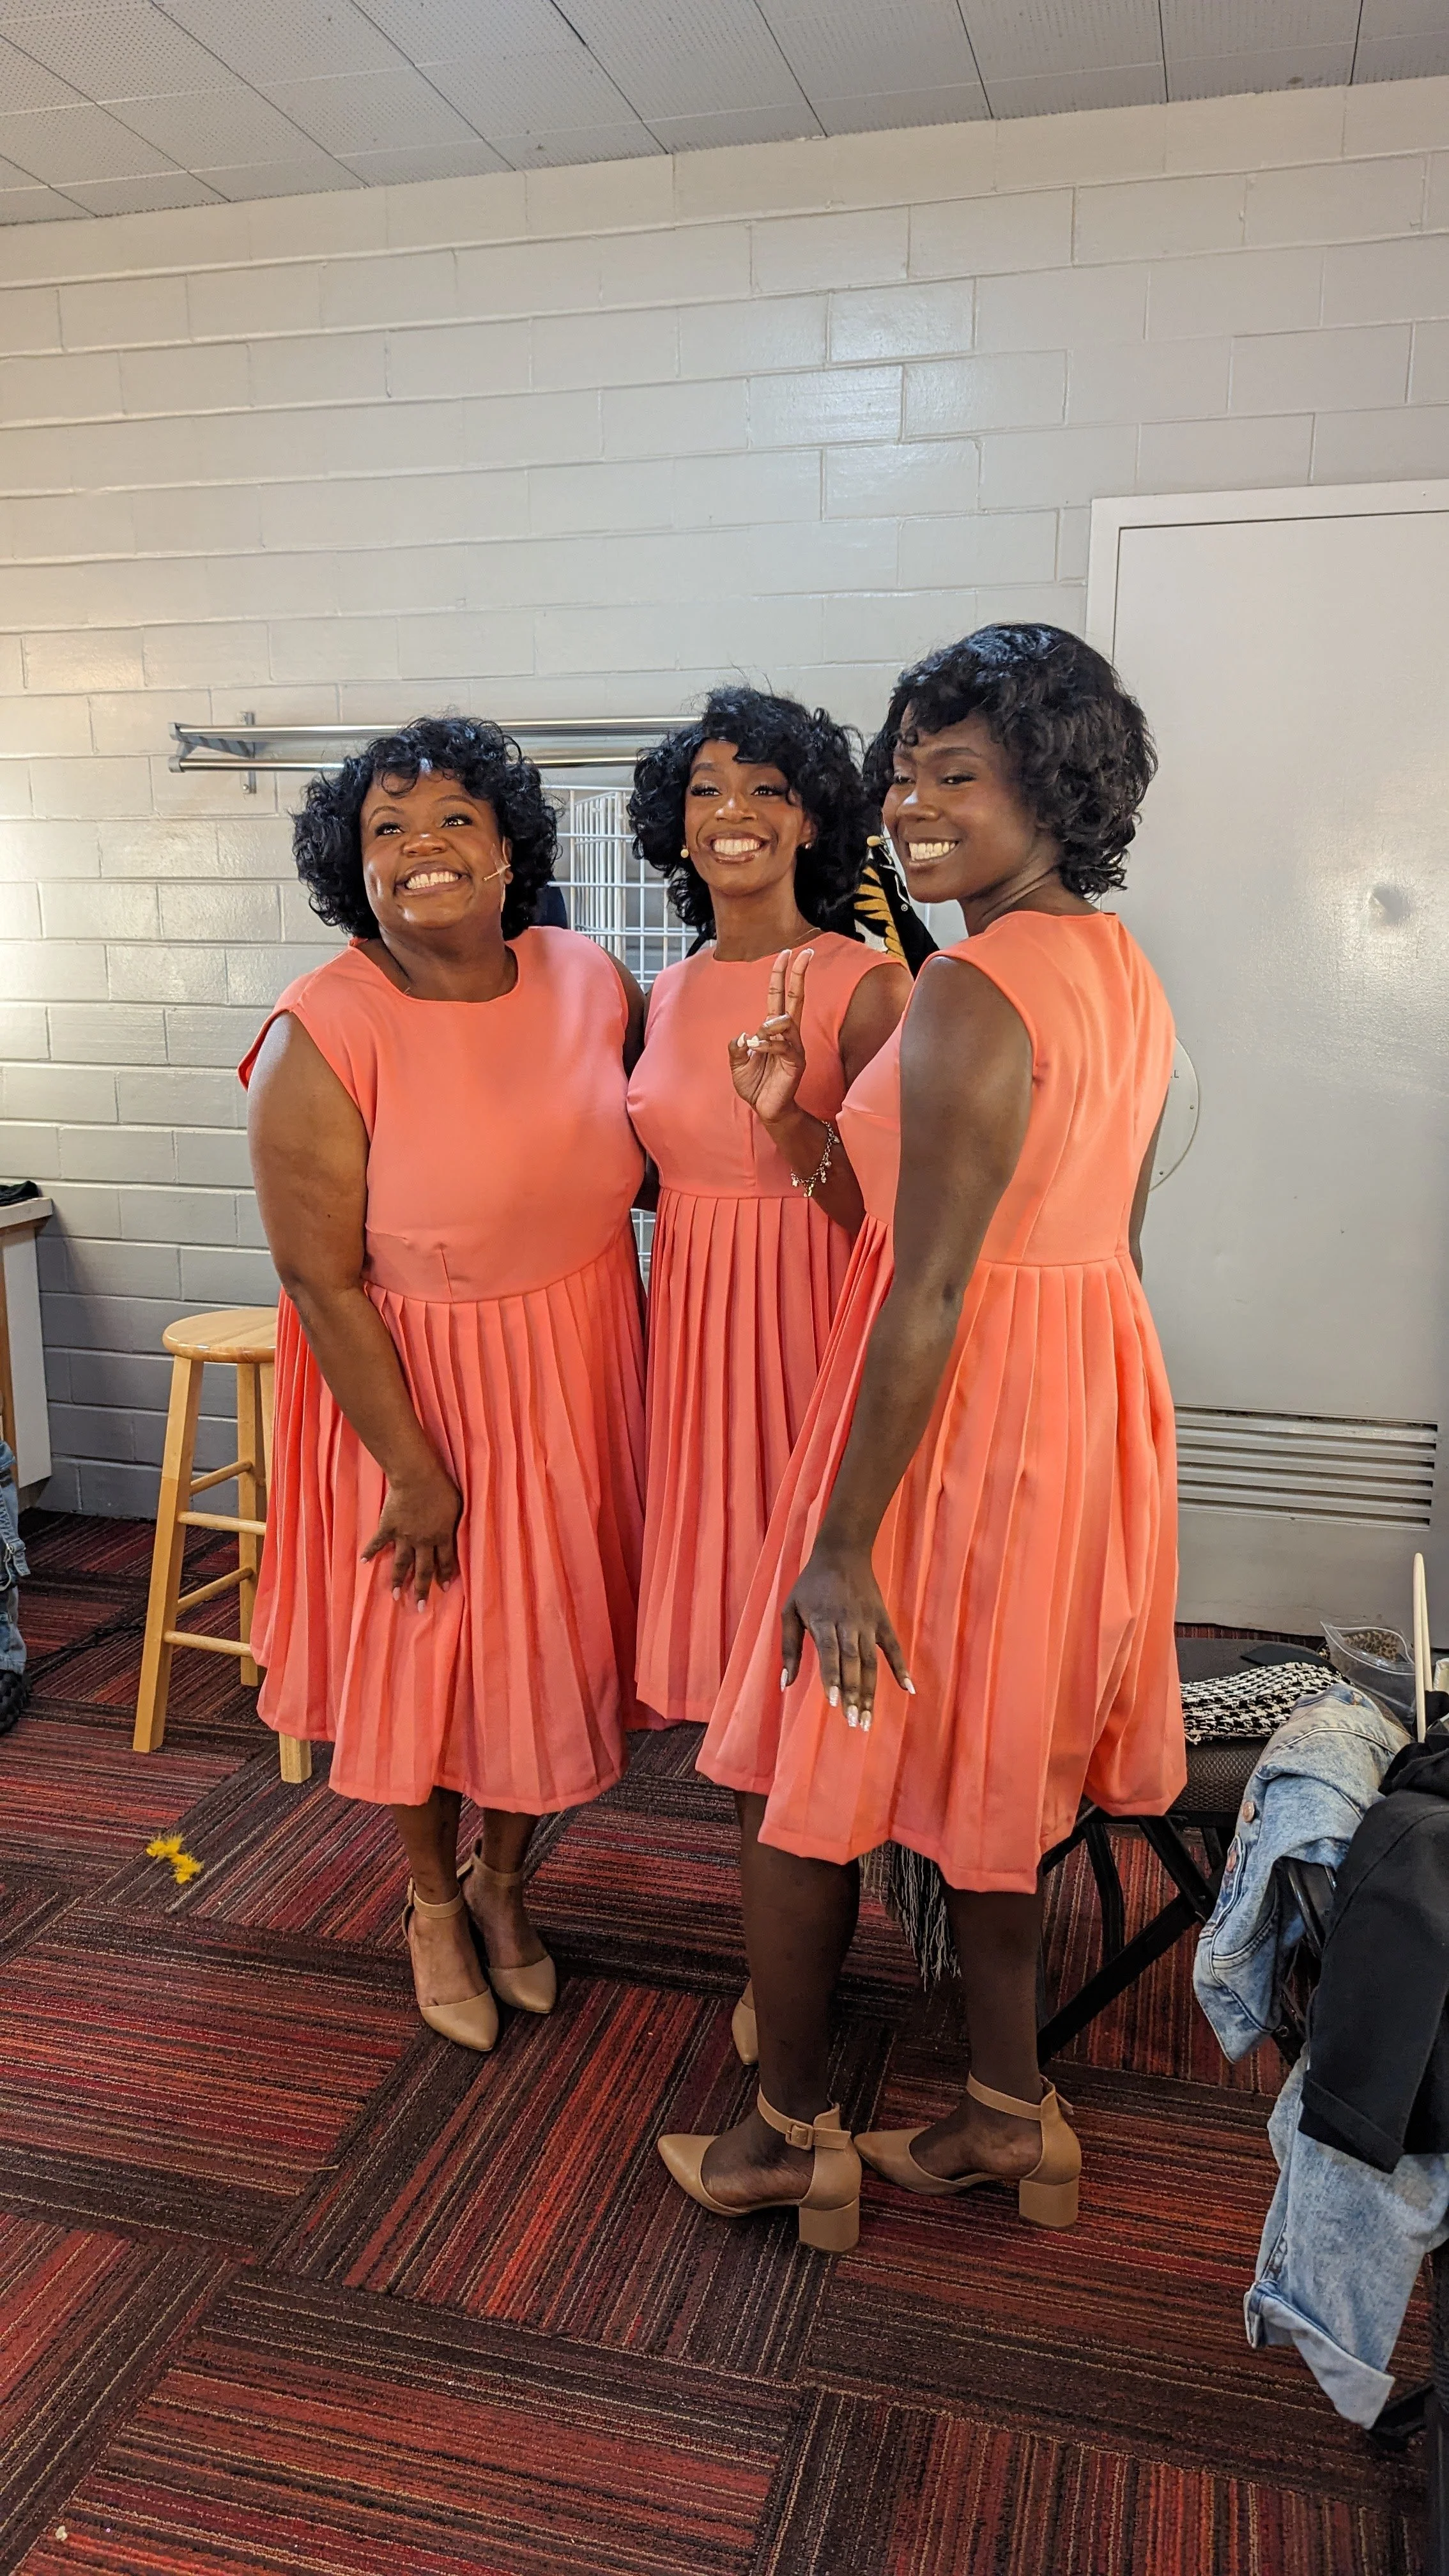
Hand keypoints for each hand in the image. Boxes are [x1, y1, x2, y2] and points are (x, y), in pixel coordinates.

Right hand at [361, 1460, 460, 1606]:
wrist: (416, 1476)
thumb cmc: (441, 1487)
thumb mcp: (458, 1506)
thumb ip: (456, 1523)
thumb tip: (460, 1531)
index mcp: (442, 1536)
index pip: (445, 1562)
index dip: (445, 1576)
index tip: (444, 1588)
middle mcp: (422, 1541)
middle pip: (423, 1570)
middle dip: (422, 1590)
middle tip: (419, 1607)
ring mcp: (404, 1536)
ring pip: (401, 1564)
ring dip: (398, 1581)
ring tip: (395, 1596)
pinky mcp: (388, 1527)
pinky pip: (378, 1543)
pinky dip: (370, 1552)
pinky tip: (364, 1562)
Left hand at [728, 947, 811, 1125]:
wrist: (767, 1110)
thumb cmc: (756, 1086)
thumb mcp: (738, 1064)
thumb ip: (736, 1047)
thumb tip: (741, 1035)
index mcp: (773, 1031)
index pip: (779, 996)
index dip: (781, 975)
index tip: (786, 954)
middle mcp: (787, 1035)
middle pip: (795, 998)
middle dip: (798, 975)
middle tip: (804, 953)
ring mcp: (794, 1048)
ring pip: (788, 1022)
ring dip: (771, 1024)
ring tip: (759, 1037)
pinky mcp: (795, 1063)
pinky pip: (783, 1046)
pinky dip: (767, 1045)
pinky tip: (756, 1050)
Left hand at [781, 1539, 912, 1729]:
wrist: (842, 1553)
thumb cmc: (810, 1585)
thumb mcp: (790, 1610)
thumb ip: (789, 1648)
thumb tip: (785, 1684)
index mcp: (822, 1620)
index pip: (829, 1653)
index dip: (833, 1678)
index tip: (835, 1703)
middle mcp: (847, 1623)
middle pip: (852, 1663)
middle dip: (854, 1694)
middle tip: (855, 1723)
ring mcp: (868, 1622)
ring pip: (871, 1662)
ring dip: (871, 1692)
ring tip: (868, 1719)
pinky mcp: (883, 1620)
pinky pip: (894, 1648)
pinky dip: (901, 1668)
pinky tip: (908, 1690)